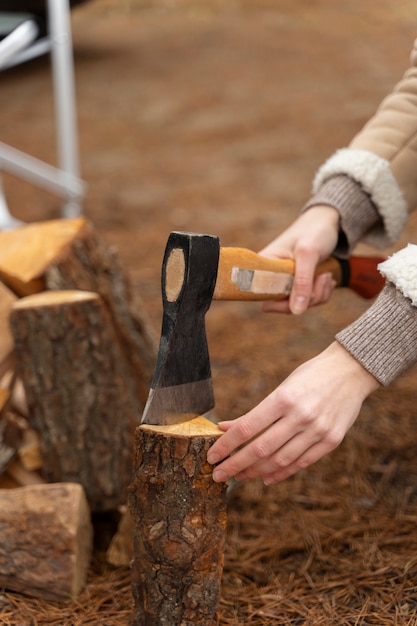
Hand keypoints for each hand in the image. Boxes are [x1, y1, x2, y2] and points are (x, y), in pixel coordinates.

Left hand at [207, 342, 379, 484]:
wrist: (352, 371)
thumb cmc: (311, 376)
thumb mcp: (282, 388)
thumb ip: (255, 412)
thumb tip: (225, 428)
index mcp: (283, 398)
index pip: (247, 427)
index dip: (227, 445)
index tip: (212, 456)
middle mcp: (300, 416)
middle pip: (260, 448)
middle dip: (235, 465)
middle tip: (218, 474)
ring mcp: (317, 430)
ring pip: (280, 460)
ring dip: (255, 472)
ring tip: (239, 476)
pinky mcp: (331, 441)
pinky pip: (302, 463)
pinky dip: (282, 473)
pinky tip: (266, 478)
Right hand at [260, 205, 339, 313]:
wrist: (329, 222)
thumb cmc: (314, 231)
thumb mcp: (308, 254)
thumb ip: (302, 282)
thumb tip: (296, 311)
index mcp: (264, 266)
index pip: (262, 297)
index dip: (280, 302)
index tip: (300, 289)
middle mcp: (273, 276)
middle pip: (284, 305)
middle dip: (307, 297)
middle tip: (320, 278)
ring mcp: (287, 281)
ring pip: (300, 304)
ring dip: (318, 293)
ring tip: (325, 274)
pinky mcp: (300, 284)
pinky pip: (310, 300)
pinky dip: (322, 292)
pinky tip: (326, 276)